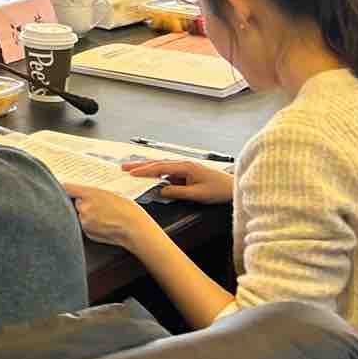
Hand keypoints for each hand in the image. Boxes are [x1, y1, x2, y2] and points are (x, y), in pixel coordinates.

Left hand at [61, 181, 160, 251]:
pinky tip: (104, 224)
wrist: (135, 228)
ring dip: (87, 214)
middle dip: (82, 203)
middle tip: (97, 205)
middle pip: (75, 202)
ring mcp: (84, 222)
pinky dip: (91, 224)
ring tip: (104, 216)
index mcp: (89, 194)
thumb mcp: (110, 193)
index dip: (66, 187)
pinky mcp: (87, 233)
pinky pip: (85, 225)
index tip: (65, 187)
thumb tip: (82, 193)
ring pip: (81, 214)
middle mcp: (83, 208)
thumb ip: (93, 193)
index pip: (67, 188)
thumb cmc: (127, 209)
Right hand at [119, 158, 235, 204]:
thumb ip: (177, 192)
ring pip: (161, 166)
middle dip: (140, 165)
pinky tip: (150, 175)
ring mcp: (185, 167)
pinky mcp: (187, 172)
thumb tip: (161, 191)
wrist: (233, 188)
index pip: (160, 168)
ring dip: (146, 168)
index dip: (144, 170)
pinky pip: (167, 171)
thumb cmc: (218, 190)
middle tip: (124, 167)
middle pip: (157, 163)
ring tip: (131, 169)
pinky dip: (156, 172)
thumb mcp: (197, 194)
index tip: (131, 173)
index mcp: (185, 167)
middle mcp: (183, 164)